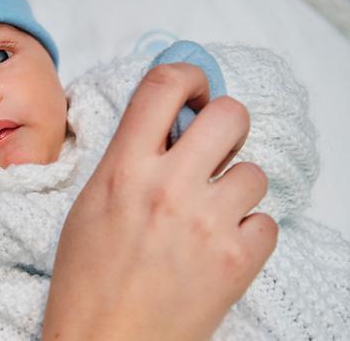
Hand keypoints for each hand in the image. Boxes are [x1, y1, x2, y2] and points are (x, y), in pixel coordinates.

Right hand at [41, 63, 276, 340]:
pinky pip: (268, 222)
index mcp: (123, 169)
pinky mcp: (237, 260)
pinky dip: (249, 233)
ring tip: (208, 216)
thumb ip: (128, 160)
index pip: (164, 85)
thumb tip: (168, 127)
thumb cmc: (87, 280)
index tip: (194, 91)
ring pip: (255, 173)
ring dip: (236, 190)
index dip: (189, 75)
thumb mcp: (90, 205)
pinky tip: (218, 249)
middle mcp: (168, 187)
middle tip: (213, 149)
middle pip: (231, 115)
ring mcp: (207, 223)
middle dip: (227, 126)